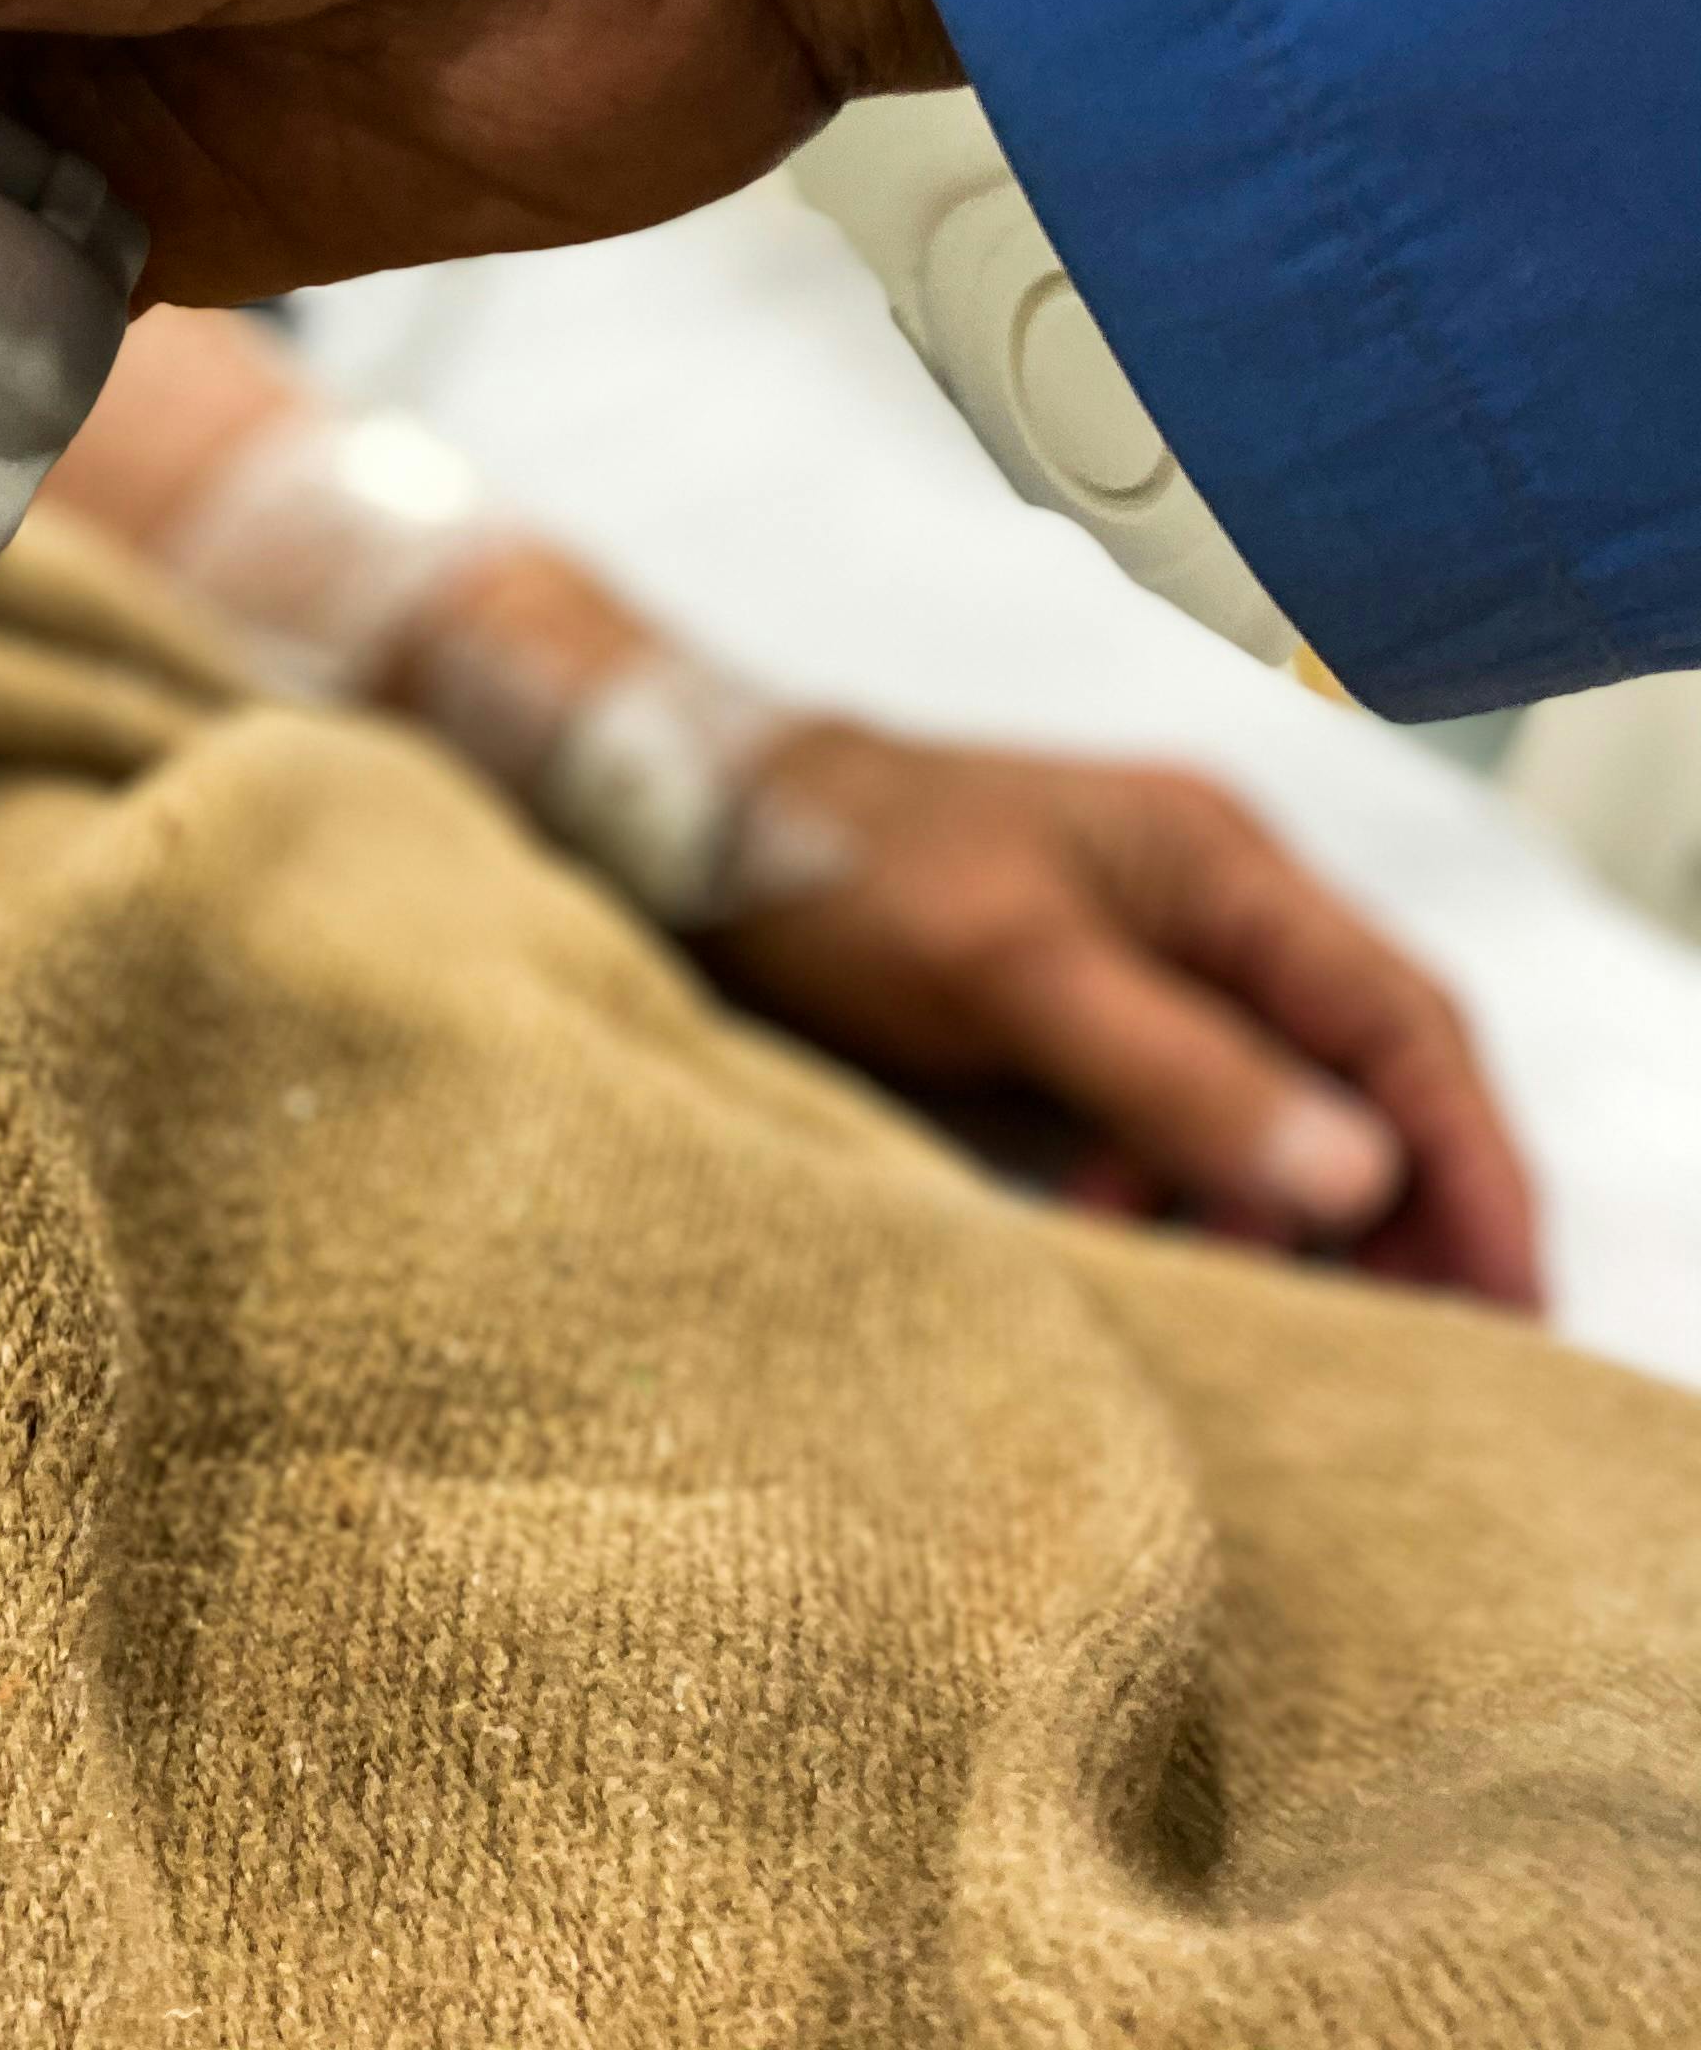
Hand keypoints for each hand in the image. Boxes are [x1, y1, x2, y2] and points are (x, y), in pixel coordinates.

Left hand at [695, 725, 1541, 1309]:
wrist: (672, 830)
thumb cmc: (830, 861)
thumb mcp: (1006, 964)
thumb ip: (1174, 1066)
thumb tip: (1358, 1176)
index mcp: (1217, 869)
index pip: (1405, 1023)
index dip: (1471, 1164)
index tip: (1509, 1300)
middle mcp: (1194, 916)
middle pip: (1358, 1076)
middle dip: (1400, 1209)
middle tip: (1421, 1351)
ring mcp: (1124, 972)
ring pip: (1262, 1114)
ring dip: (1276, 1217)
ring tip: (1266, 1314)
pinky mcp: (1050, 1030)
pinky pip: (1162, 1131)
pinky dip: (1174, 1202)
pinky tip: (1132, 1246)